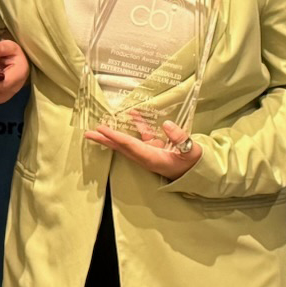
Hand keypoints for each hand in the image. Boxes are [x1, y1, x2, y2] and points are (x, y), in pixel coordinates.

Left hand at [84, 114, 202, 180]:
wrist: (197, 172)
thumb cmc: (193, 163)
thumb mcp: (191, 151)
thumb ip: (179, 138)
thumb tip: (166, 124)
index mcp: (152, 158)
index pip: (130, 146)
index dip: (116, 137)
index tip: (102, 130)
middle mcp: (146, 156)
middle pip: (121, 147)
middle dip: (105, 140)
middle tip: (88, 134)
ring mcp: (149, 152)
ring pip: (127, 143)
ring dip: (113, 135)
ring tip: (99, 128)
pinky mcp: (154, 148)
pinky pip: (141, 136)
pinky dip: (137, 125)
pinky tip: (133, 114)